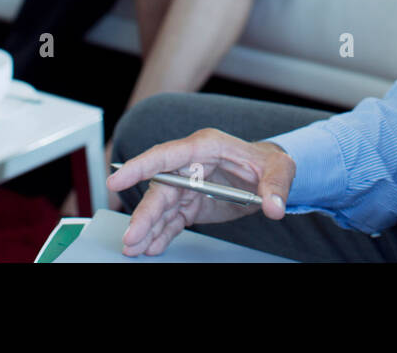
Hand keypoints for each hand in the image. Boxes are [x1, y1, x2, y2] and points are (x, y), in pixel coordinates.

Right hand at [107, 129, 293, 256]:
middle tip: (131, 237)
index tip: (116, 179)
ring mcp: (188, 185)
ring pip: (161, 207)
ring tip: (134, 248)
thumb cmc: (270, 162)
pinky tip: (152, 247)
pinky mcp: (191, 204)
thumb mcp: (280, 169)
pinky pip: (172, 220)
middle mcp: (191, 165)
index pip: (167, 155)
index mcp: (206, 146)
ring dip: (147, 227)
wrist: (269, 177)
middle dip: (144, 214)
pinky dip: (161, 234)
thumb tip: (274, 206)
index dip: (140, 166)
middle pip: (160, 188)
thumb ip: (276, 186)